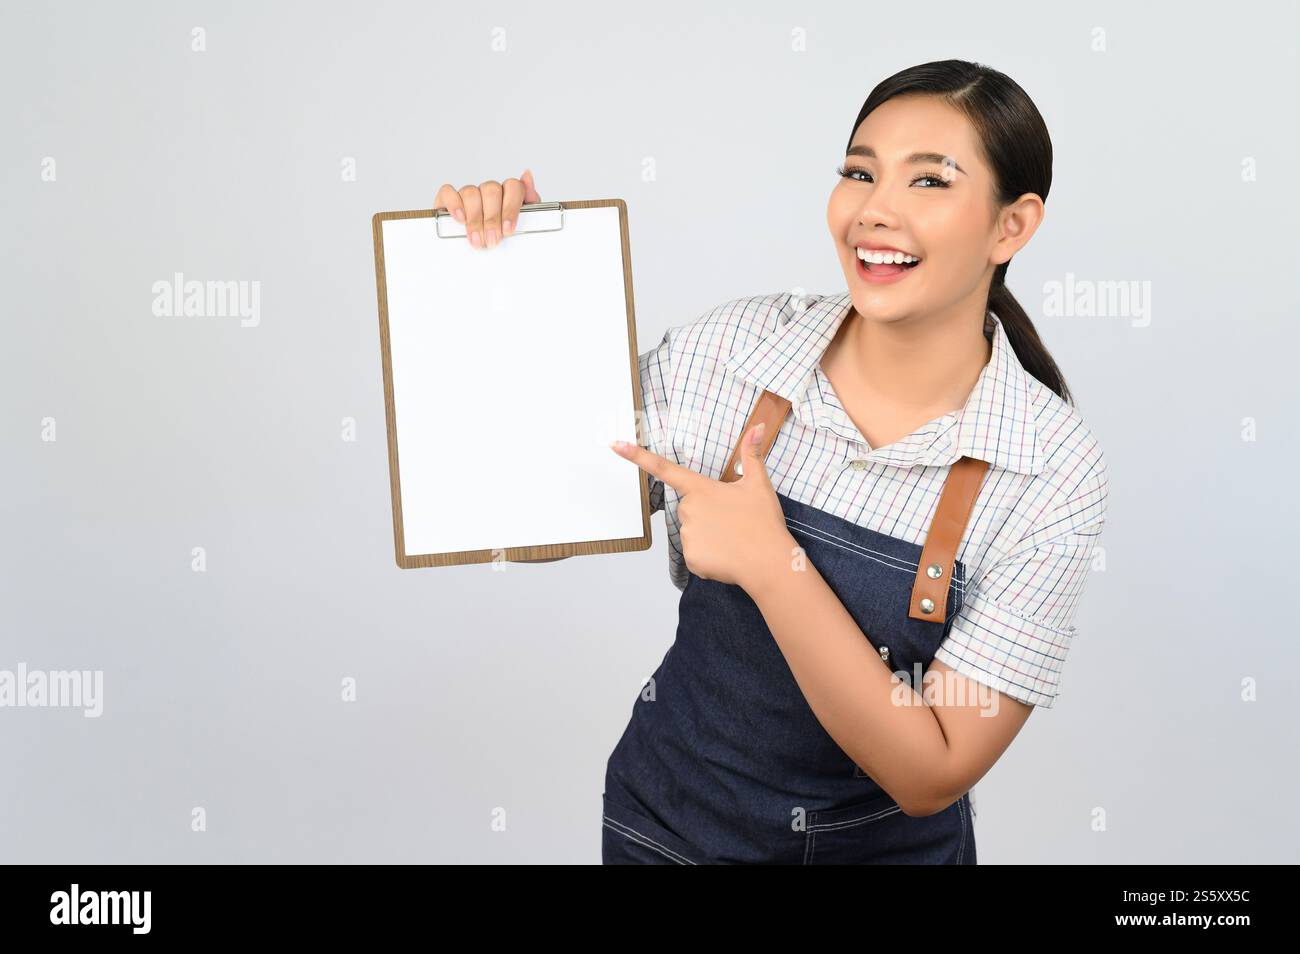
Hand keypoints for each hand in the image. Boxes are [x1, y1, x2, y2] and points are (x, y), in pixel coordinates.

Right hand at [433, 169, 541, 249]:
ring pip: (471, 192)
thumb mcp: (523, 225)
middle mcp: (488, 191)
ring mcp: (469, 194)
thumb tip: (527, 174)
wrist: (481, 253)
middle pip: (491, 191)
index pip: (513, 187)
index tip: (508, 230)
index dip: (510, 208)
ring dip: (475, 218)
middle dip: (492, 219)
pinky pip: (448, 192)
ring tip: (477, 240)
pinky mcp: (448, 200)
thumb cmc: (503, 237)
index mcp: (508, 194)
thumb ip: (530, 202)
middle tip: (493, 240)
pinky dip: (454, 204)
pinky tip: (460, 218)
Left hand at [610, 422, 796, 592]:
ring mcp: (687, 535)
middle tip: (732, 521)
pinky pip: (696, 552)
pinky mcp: (691, 558)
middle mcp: (688, 510)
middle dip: (708, 513)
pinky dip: (711, 555)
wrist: (769, 562)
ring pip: (693, 531)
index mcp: (700, 489)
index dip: (636, 455)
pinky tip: (727, 554)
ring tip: (733, 539)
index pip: (663, 468)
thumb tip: (756, 428)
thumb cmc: (763, 522)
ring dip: (710, 534)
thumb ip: (752, 454)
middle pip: (689, 508)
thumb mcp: (759, 484)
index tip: (615, 444)